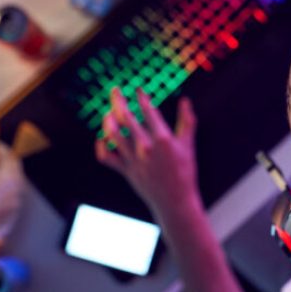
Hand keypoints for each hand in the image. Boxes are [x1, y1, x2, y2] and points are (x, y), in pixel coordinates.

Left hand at [95, 88, 197, 216]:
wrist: (176, 201)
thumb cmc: (184, 172)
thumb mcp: (188, 144)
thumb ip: (187, 121)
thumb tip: (186, 101)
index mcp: (162, 139)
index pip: (148, 110)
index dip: (141, 96)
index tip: (138, 90)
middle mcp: (145, 147)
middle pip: (125, 117)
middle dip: (118, 100)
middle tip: (115, 90)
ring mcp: (133, 159)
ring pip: (112, 134)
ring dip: (107, 119)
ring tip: (108, 112)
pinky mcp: (126, 170)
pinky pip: (107, 157)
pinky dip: (101, 147)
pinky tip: (103, 138)